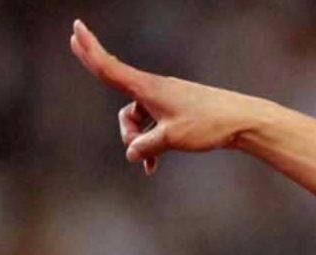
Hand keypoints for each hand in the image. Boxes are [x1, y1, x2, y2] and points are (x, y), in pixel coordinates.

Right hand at [69, 19, 266, 174]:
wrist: (241, 121)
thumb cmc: (208, 124)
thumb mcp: (173, 138)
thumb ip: (147, 146)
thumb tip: (132, 153)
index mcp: (147, 88)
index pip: (109, 66)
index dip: (89, 49)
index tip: (74, 27)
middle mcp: (153, 89)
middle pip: (123, 107)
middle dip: (127, 129)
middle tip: (137, 144)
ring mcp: (164, 100)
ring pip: (138, 121)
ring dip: (140, 141)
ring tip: (151, 161)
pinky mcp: (175, 112)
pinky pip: (153, 127)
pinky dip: (151, 144)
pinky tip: (152, 167)